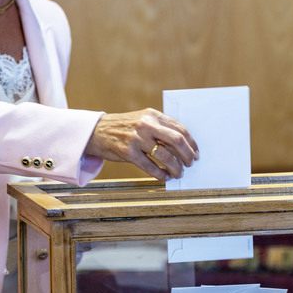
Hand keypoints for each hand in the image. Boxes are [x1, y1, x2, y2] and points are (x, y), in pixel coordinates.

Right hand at [84, 108, 198, 181]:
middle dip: (188, 156)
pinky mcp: (128, 153)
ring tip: (178, 173)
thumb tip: (184, 145)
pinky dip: (161, 175)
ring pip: (166, 157)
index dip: (192, 143)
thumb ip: (161, 127)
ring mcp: (136, 139)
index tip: (196, 153)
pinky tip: (165, 177)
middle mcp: (146, 125)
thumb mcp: (143, 119)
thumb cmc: (123, 127)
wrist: (97, 131)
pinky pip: (151, 167)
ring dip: (176, 168)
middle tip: (190, 164)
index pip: (180, 129)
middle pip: (177, 141)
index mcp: (153, 115)